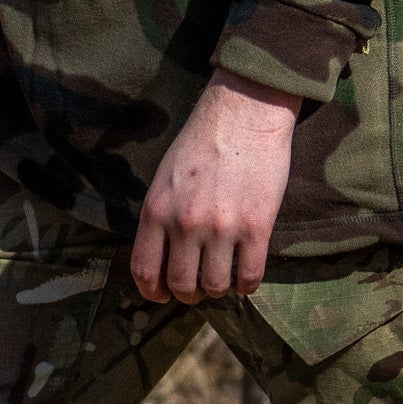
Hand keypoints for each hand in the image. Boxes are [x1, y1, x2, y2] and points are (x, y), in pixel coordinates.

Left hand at [130, 72, 300, 305]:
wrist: (246, 109)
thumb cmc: (204, 138)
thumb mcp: (166, 175)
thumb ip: (161, 215)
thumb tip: (162, 256)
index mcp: (157, 209)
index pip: (145, 270)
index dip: (154, 291)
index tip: (164, 294)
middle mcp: (185, 223)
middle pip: (182, 286)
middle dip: (189, 293)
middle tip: (199, 284)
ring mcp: (222, 227)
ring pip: (215, 286)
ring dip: (219, 287)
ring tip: (224, 274)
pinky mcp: (256, 226)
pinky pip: (249, 277)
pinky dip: (247, 284)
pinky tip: (246, 273)